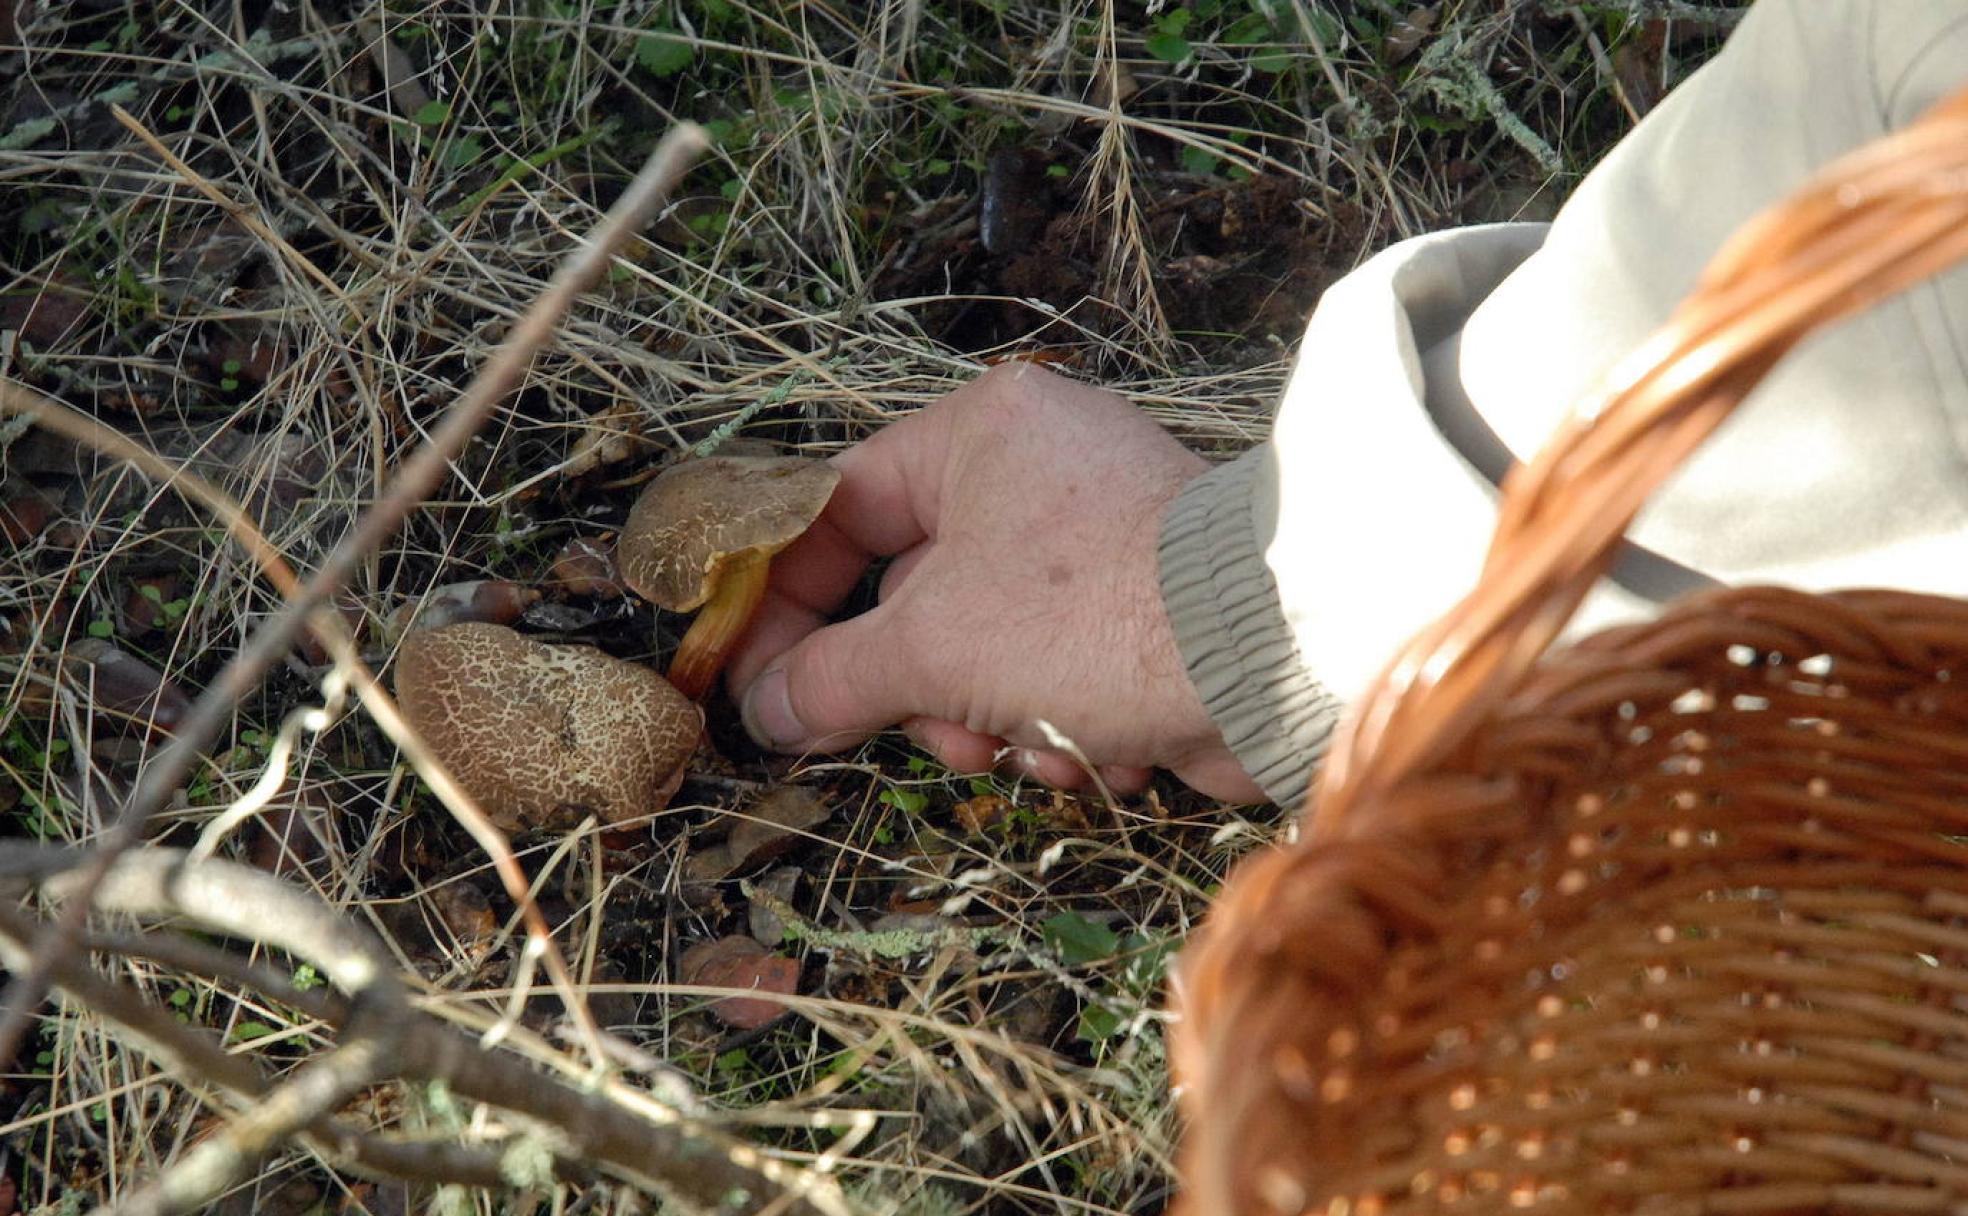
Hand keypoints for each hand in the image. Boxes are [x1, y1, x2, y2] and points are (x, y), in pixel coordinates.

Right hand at [725, 362, 1265, 801]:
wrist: (1271, 658)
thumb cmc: (1093, 618)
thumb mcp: (934, 647)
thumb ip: (831, 676)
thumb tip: (764, 708)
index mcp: (981, 434)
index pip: (842, 510)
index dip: (789, 601)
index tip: (758, 679)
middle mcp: (1041, 472)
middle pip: (916, 595)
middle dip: (921, 690)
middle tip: (928, 736)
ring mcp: (1100, 541)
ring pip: (986, 650)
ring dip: (994, 723)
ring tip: (1034, 750)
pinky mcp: (1148, 610)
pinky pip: (1060, 673)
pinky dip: (1064, 727)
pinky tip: (1097, 755)